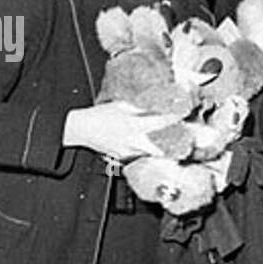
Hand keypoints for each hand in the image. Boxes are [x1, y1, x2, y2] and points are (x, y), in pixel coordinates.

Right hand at [63, 102, 181, 160]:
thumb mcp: (122, 105)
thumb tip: (153, 107)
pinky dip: (144, 154)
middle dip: (171, 148)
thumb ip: (139, 108)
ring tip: (167, 148)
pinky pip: (138, 158)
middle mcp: (133, 141)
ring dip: (158, 152)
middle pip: (160, 150)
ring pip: (149, 156)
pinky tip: (145, 150)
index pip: (160, 122)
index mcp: (134, 125)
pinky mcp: (122, 158)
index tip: (181, 116)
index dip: (173, 119)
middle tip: (181, 143)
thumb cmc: (98, 115)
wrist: (81, 128)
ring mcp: (128, 152)